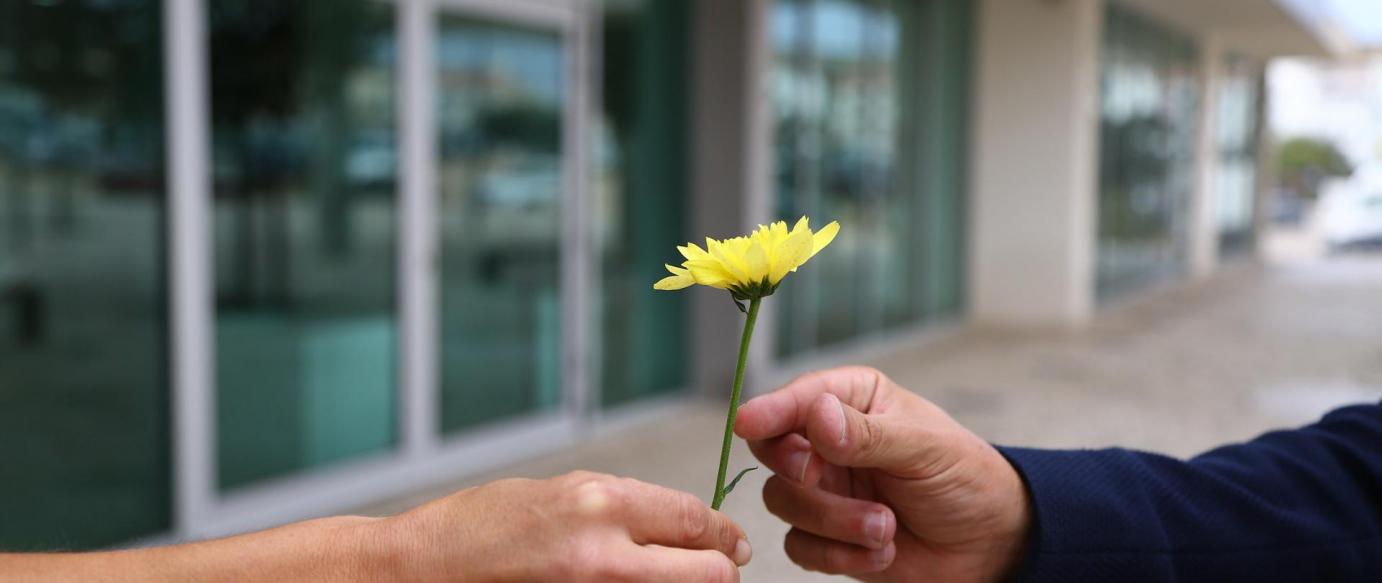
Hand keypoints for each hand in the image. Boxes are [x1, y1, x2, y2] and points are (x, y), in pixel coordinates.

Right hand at [374, 471, 751, 581]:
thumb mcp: (562, 492)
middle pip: (708, 572)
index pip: (694, 519)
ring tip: (670, 576)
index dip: (722, 532)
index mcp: (601, 503)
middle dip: (718, 568)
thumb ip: (626, 507)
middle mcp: (604, 553)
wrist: (425, 569)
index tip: (731, 541)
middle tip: (718, 567)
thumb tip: (684, 523)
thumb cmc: (483, 526)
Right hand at [734, 366, 1031, 581]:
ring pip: (784, 502)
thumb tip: (817, 417)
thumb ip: (868, 433)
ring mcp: (825, 489)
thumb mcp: (923, 447)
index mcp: (852, 399)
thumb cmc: (964, 478)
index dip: (770, 410)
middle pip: (772, 448)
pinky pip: (800, 546)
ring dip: (833, 521)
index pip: (797, 398)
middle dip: (795, 469)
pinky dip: (839, 554)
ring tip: (886, 527)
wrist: (990, 544)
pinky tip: (883, 552)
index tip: (749, 424)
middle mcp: (828, 441)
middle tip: (817, 476)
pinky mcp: (826, 536)